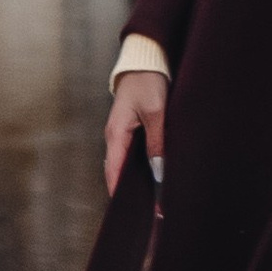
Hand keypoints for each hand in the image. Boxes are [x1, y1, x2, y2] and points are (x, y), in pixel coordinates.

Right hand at [106, 68, 168, 196]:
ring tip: (153, 196)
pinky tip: (154, 173)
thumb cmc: (147, 82)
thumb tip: (158, 170)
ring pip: (126, 163)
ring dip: (136, 178)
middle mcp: (114, 136)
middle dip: (130, 190)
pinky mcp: (131, 128)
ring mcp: (121, 133)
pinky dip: (141, 165)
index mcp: (115, 134)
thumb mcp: (156, 113)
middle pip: (118, 171)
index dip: (120, 193)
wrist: (145, 59)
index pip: (113, 172)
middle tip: (149, 208)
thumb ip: (157, 142)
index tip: (131, 211)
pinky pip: (132, 153)